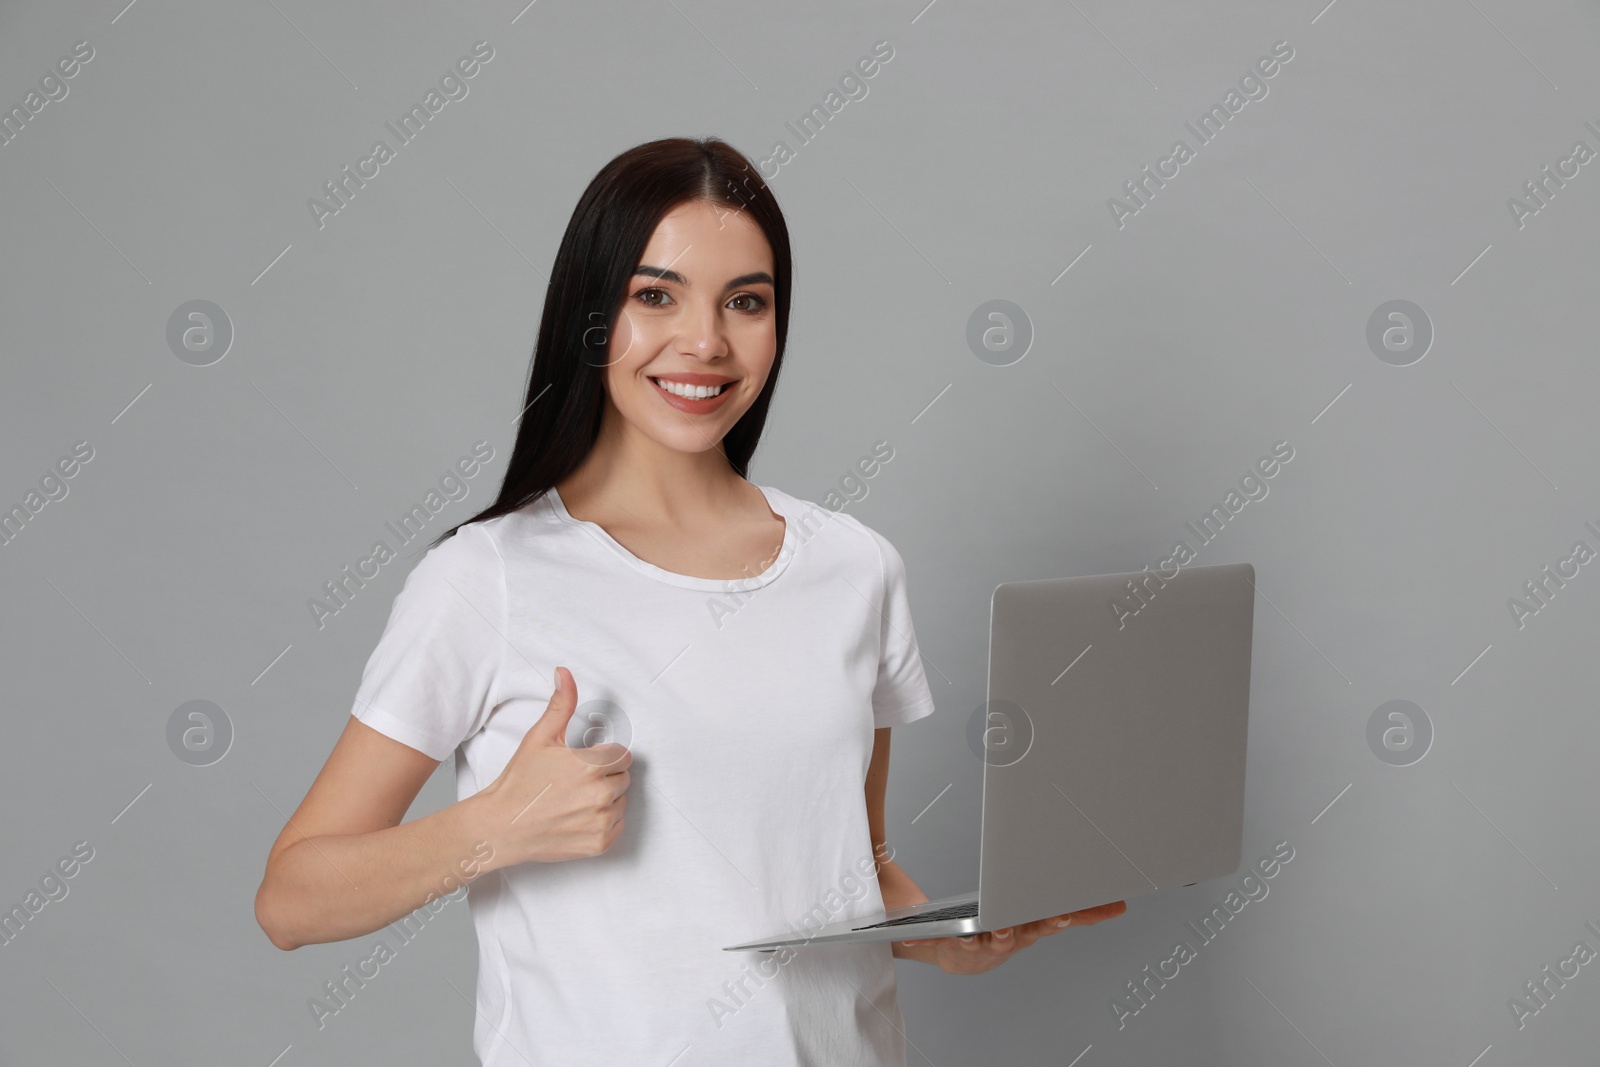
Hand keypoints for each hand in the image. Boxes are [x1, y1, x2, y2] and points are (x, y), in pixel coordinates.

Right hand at [474, 666, 631, 864]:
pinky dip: (603, 821)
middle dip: (605, 776)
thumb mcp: (539, 738)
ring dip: (606, 799)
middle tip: (574, 782)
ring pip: (621, 801)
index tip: (583, 763)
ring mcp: (601, 821)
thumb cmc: (519, 782)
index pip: (622, 755)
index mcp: (591, 766)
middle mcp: (600, 795)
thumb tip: (565, 673)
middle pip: (624, 777)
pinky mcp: (599, 843)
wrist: (501, 826)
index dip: (603, 756)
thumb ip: (561, 704)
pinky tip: (577, 816)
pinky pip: (617, 825)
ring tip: (574, 799)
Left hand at [897, 900, 1126, 974]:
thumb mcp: (1031, 916)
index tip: (1105, 906)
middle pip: (1035, 930)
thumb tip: (1114, 902)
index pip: (1062, 917)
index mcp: (1031, 926)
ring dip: (1001, 937)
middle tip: (1060, 916)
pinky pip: (955, 944)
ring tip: (1002, 930)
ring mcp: (987, 945)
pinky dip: (954, 943)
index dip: (1084, 913)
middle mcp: (1014, 937)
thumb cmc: (997, 928)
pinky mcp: (958, 948)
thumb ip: (1067, 910)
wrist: (952, 949)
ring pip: (998, 941)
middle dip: (1048, 924)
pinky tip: (954, 939)